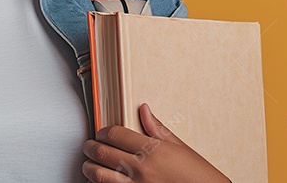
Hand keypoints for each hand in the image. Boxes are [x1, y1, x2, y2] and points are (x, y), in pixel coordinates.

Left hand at [81, 103, 229, 181]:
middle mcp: (142, 169)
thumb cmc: (198, 176)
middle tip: (89, 146)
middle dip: (90, 148)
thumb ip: (158, 129)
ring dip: (89, 169)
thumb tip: (144, 110)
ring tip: (89, 165)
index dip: (103, 132)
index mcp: (153, 151)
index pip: (116, 134)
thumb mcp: (180, 148)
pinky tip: (100, 181)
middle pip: (102, 153)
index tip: (102, 132)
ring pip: (99, 176)